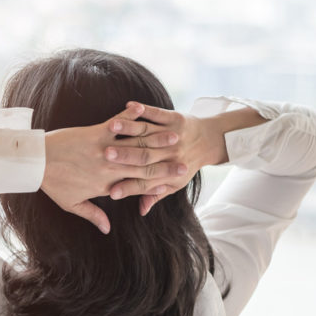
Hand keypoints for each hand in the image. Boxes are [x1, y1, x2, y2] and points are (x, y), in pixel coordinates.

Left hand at [42, 103, 187, 233]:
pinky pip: (118, 124)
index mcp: (105, 186)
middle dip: (166, 164)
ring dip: (157, 139)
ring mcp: (104, 150)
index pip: (137, 186)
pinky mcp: (95, 132)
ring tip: (175, 135)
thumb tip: (107, 229)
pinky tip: (143, 110)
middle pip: (143, 167)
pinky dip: (131, 117)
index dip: (158, 185)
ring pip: (136, 146)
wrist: (33, 161)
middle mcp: (108, 169)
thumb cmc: (51, 182)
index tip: (175, 183)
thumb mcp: (71, 203)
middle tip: (186, 161)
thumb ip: (92, 215)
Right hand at [104, 101, 222, 214]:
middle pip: (144, 157)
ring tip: (112, 127)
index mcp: (168, 173)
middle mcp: (171, 154)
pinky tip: (129, 105)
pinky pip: (158, 113)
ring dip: (129, 129)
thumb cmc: (186, 164)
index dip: (128, 187)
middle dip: (124, 156)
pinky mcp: (175, 118)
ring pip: (148, 133)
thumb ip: (155, 195)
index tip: (111, 192)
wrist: (211, 141)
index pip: (145, 182)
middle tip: (104, 156)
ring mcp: (173, 135)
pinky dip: (144, 110)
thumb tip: (141, 211)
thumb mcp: (174, 184)